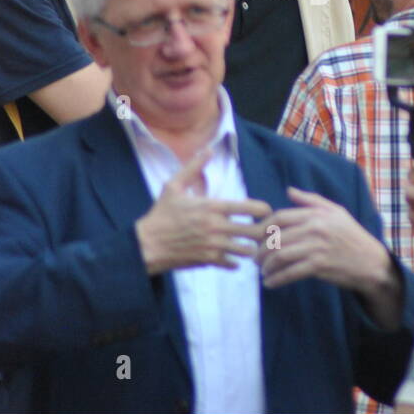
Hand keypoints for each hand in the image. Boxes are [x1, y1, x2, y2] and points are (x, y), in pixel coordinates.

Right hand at [135, 148, 271, 275]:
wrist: (147, 244)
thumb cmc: (161, 214)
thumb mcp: (173, 186)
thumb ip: (193, 167)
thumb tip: (208, 150)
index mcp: (211, 207)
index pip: (249, 208)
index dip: (263, 209)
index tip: (265, 211)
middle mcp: (216, 227)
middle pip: (254, 232)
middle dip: (263, 231)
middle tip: (264, 230)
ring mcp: (213, 246)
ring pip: (247, 250)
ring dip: (251, 247)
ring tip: (250, 244)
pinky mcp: (208, 261)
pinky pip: (232, 264)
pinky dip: (235, 261)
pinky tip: (232, 256)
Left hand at [258, 188, 391, 293]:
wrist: (371, 261)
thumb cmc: (352, 235)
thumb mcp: (336, 211)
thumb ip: (311, 200)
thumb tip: (289, 190)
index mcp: (316, 214)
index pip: (280, 217)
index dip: (263, 227)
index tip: (257, 237)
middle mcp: (315, 228)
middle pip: (276, 237)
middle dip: (261, 250)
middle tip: (255, 258)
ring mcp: (317, 247)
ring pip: (280, 255)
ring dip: (266, 266)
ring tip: (262, 271)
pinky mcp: (319, 266)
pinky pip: (291, 272)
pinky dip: (277, 279)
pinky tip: (270, 283)